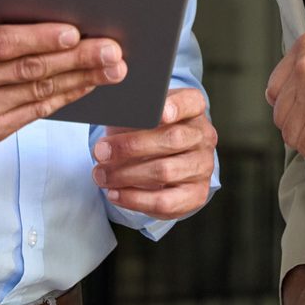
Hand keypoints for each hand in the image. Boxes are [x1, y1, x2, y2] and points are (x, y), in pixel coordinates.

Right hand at [0, 0, 125, 148]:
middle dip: (76, 59)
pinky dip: (64, 96)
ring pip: (37, 93)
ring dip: (80, 80)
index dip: (38, 38)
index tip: (73, 31)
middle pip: (27, 70)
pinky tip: (87, 83)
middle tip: (112, 49)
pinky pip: (34, 112)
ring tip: (113, 67)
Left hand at [91, 87, 217, 219]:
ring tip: (101, 175)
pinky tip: (115, 193)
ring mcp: (203, 166)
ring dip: (126, 175)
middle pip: (172, 139)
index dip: (176, 106)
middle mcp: (203, 136)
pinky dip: (135, 199)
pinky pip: (165, 201)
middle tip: (100, 152)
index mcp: (193, 108)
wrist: (163, 160)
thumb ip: (127, 112)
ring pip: (165, 171)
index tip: (159, 112)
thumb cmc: (146, 130)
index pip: (191, 102)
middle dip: (131, 146)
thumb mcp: (138, 114)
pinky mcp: (196, 194)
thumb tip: (105, 114)